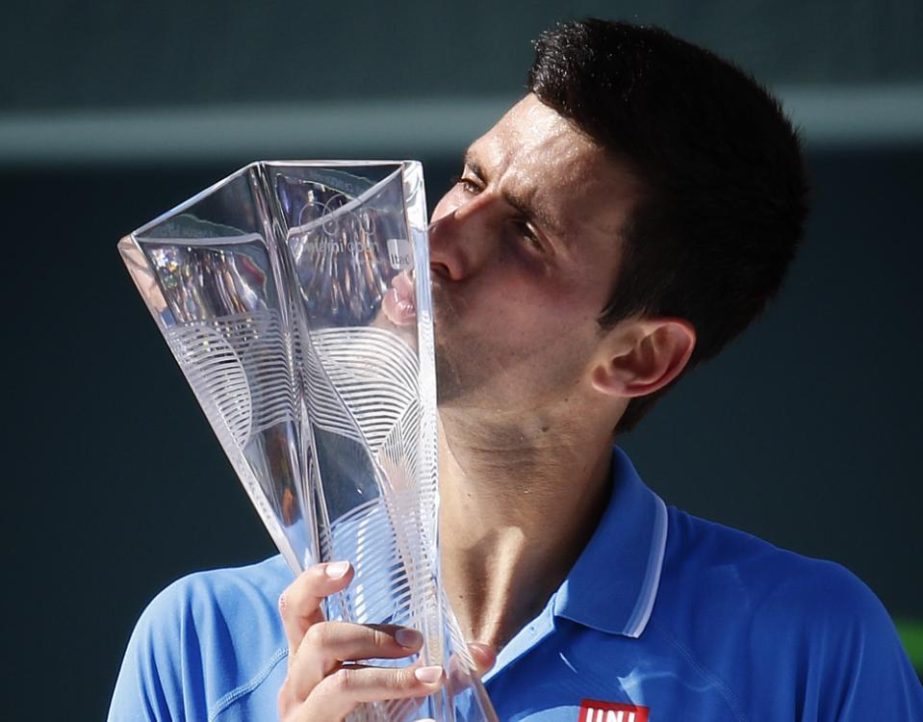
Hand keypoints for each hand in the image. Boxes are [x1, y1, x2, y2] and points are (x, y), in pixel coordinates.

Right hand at [276, 561, 494, 721]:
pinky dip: (400, 709)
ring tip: (430, 679)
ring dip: (390, 677)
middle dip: (373, 634)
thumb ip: (433, 667)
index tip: (348, 569)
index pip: (295, 608)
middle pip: (320, 638)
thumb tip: (484, 652)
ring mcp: (304, 716)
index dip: (313, 582)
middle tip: (414, 642)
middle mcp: (297, 684)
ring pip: (341, 683)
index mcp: (308, 659)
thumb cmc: (365, 718)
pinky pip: (356, 720)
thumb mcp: (393, 687)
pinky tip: (428, 721)